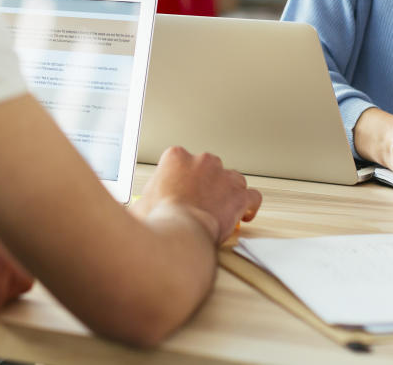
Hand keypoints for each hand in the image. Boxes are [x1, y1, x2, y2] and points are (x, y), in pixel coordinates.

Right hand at [133, 146, 262, 243]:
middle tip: (200, 204)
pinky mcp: (239, 195)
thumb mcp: (141, 203)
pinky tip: (244, 214)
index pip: (181, 161)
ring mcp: (223, 177)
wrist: (179, 233)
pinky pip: (252, 196)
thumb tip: (140, 208)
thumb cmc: (159, 220)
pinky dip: (249, 206)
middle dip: (207, 185)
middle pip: (209, 168)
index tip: (182, 192)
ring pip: (233, 179)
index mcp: (176, 157)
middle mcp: (202, 161)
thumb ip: (146, 198)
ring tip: (222, 208)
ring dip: (229, 192)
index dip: (182, 180)